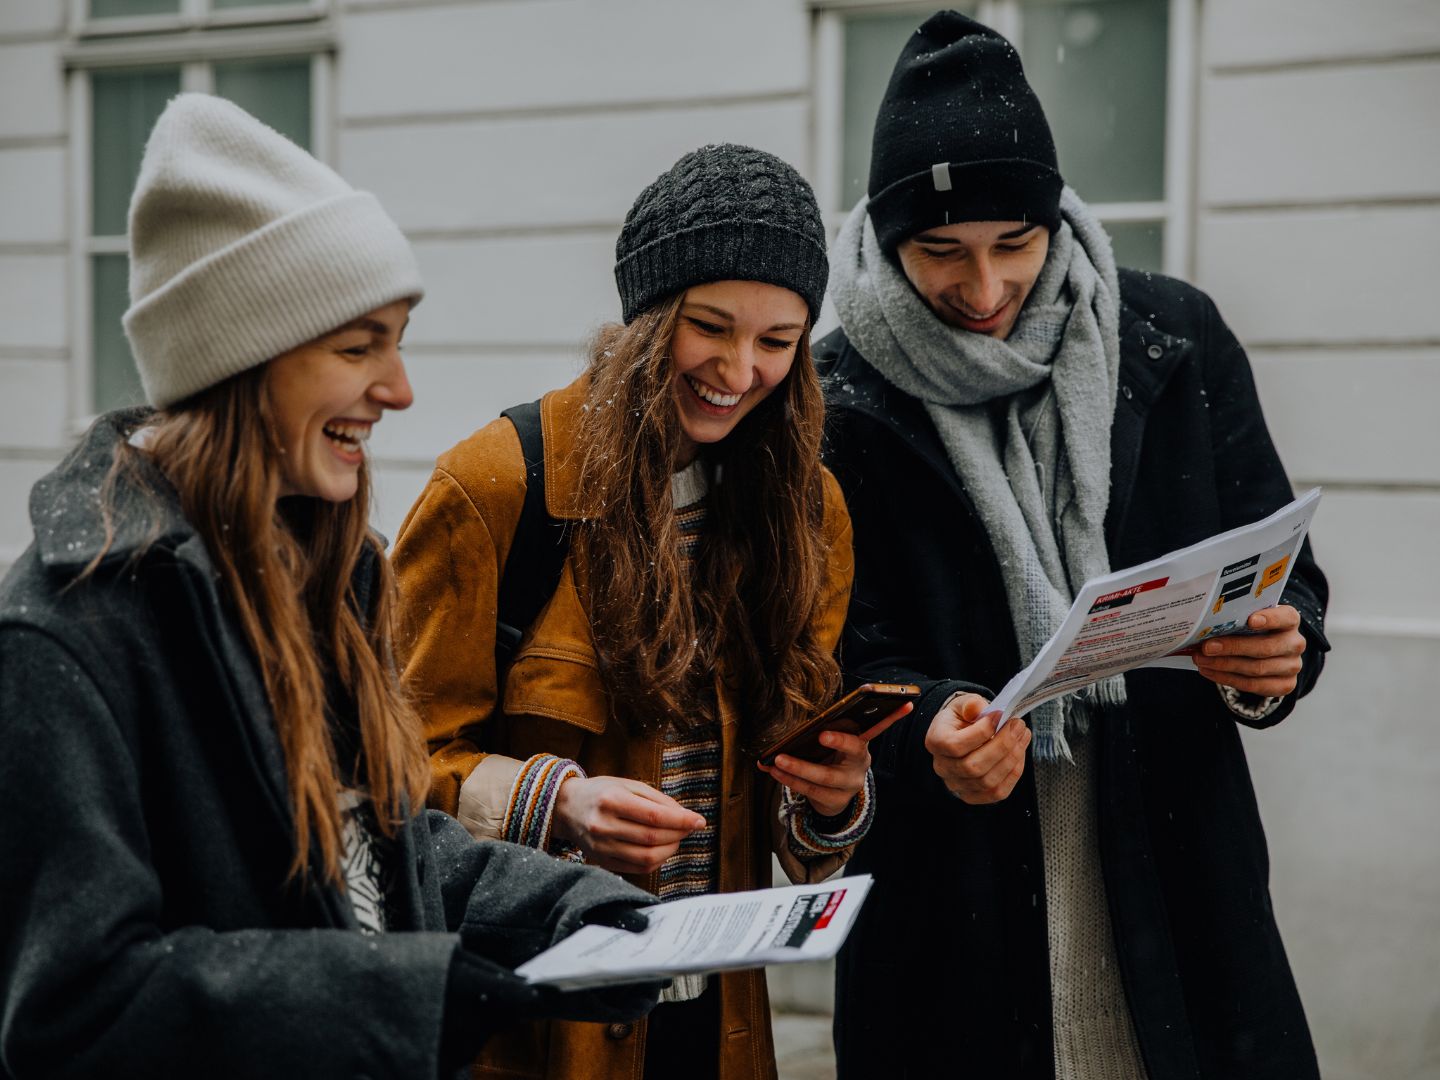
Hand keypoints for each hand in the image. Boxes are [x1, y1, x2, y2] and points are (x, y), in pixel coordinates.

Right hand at [552, 776, 705, 875]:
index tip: (699, 821)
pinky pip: (636, 868)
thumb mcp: (627, 784)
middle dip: (678, 834)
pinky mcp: (601, 861)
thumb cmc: (601, 792)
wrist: (567, 807)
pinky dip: (656, 861)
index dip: (681, 821)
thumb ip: (657, 799)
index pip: (655, 816)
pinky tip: (661, 850)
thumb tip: (684, 815)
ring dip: (669, 849)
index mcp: (611, 800)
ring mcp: (601, 847)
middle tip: (689, 828)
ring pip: (646, 857)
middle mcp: (604, 825)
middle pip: (652, 838)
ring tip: (676, 838)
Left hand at [758, 702, 911, 817]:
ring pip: (825, 778)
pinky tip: (774, 771)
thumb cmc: (832, 759)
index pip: (878, 727)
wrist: (834, 795)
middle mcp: (859, 764)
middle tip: (821, 734)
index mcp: (861, 744)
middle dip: (839, 742)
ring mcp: (848, 786)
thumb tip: (803, 717)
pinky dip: (789, 780)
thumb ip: (828, 731)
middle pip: (853, 752)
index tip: (896, 706)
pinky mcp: (834, 800)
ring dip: (799, 768)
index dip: (889, 718)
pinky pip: (811, 791)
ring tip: (779, 759)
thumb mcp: (836, 745)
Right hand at [924, 693, 1029, 804]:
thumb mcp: (963, 705)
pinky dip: (1013, 773)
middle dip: (1002, 745)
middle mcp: (942, 767)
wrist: (961, 734)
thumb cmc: (962, 718)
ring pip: (987, 781)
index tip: (999, 715)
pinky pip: (997, 792)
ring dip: (1011, 758)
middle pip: (973, 766)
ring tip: (1022, 736)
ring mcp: (957, 784)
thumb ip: (970, 704)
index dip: (981, 732)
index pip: (955, 745)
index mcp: (935, 742)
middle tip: (1017, 726)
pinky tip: (1019, 753)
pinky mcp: (973, 795)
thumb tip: (978, 707)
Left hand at [1192, 605, 1305, 696]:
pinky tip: (1209, 671)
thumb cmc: (1251, 629)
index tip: (1250, 620)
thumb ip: (1235, 619)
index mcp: (1290, 620)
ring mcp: (1292, 666)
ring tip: (1201, 660)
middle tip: (1207, 647)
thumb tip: (1204, 626)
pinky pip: (1253, 685)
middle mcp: (1295, 643)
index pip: (1285, 617)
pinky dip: (1226, 678)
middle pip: (1265, 648)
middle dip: (1232, 648)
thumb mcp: (1247, 618)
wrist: (1265, 651)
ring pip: (1256, 668)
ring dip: (1224, 665)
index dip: (1270, 619)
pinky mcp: (1284, 685)